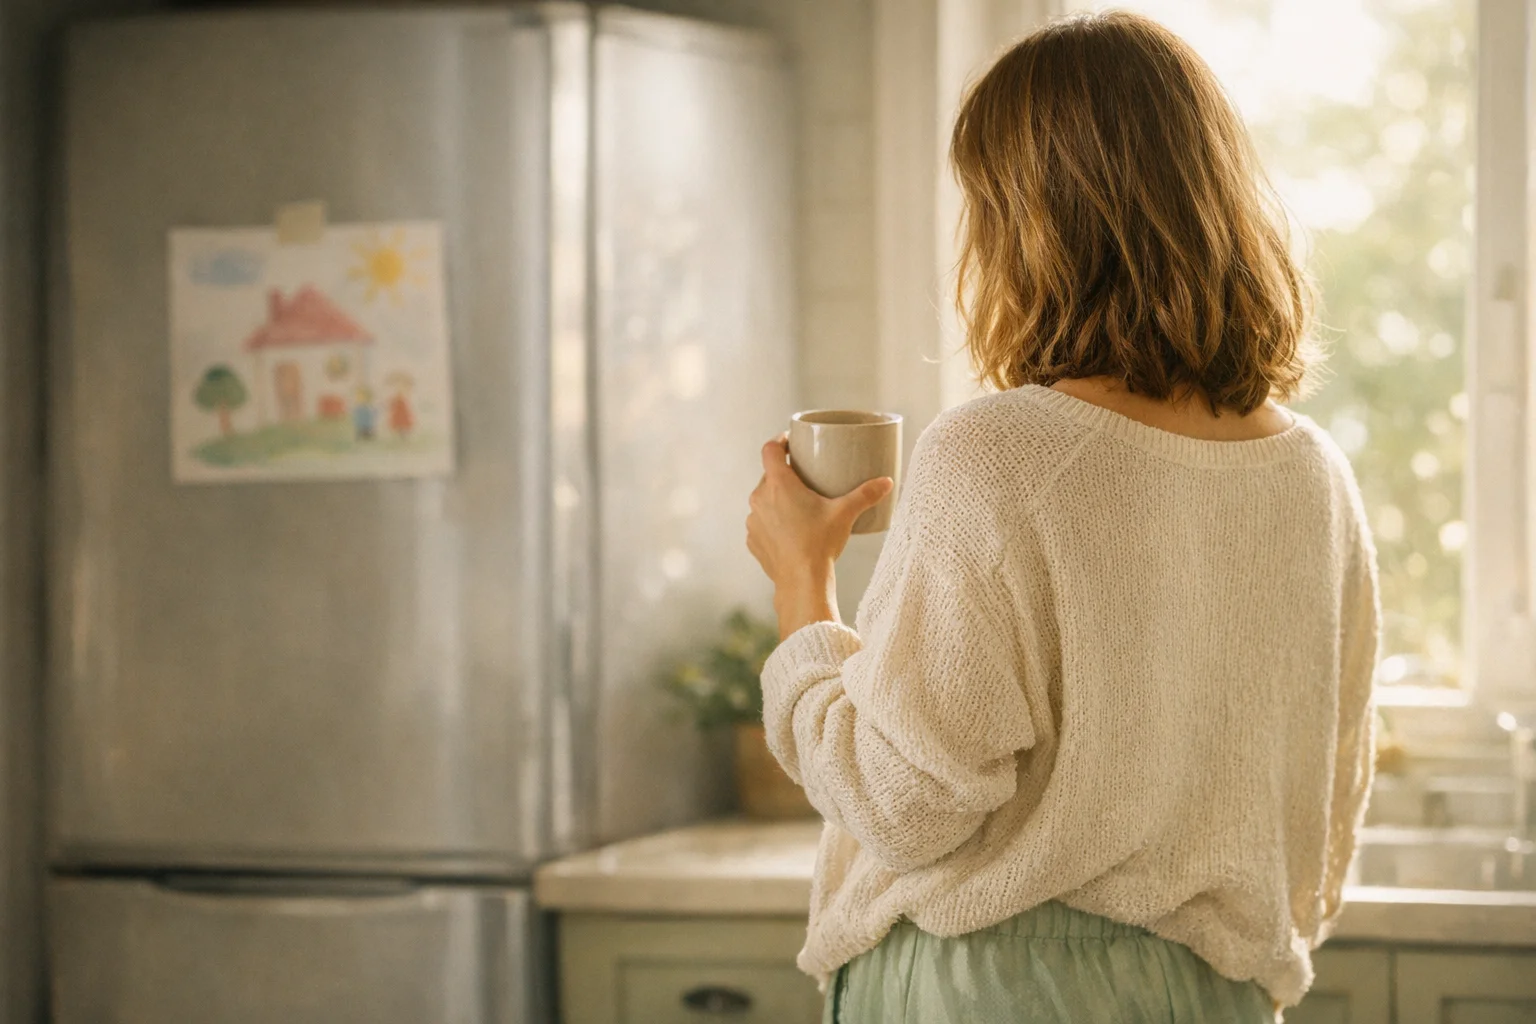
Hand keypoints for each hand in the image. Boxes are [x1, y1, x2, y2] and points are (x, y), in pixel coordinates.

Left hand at [745, 434, 894, 638]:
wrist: (801, 582)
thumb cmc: (820, 544)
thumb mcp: (845, 514)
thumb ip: (866, 495)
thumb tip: (887, 482)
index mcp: (779, 484)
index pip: (770, 450)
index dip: (779, 441)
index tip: (790, 443)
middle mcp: (760, 498)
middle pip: (768, 475)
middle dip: (784, 475)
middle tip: (804, 478)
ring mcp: (753, 520)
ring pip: (763, 500)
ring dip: (776, 499)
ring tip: (796, 505)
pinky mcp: (753, 540)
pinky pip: (760, 522)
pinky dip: (771, 522)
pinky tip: (787, 529)